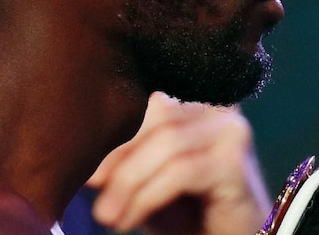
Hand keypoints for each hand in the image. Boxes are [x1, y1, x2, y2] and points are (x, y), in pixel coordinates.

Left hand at [86, 92, 271, 234]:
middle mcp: (220, 106)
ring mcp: (232, 131)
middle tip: (91, 193)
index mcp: (197, 98)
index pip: (149, 99)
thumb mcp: (147, 177)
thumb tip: (83, 154)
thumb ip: (123, 158)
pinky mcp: (235, 162)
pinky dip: (147, 196)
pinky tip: (129, 220)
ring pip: (168, 142)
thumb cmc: (186, 210)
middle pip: (157, 115)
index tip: (85, 167)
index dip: (115, 130)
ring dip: (129, 182)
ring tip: (107, 216)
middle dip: (119, 156)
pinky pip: (181, 171)